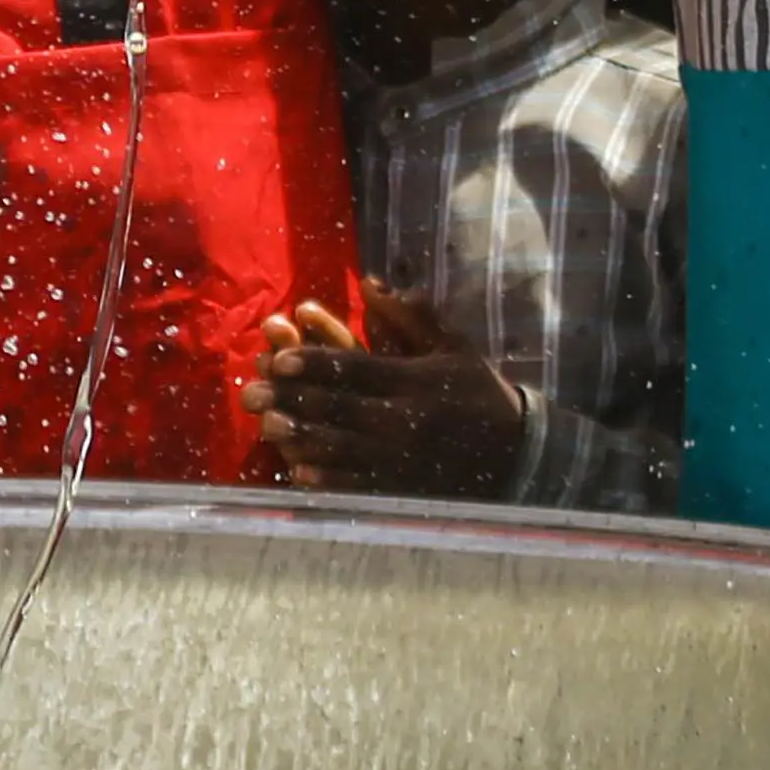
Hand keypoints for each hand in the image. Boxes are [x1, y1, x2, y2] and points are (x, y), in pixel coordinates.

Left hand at [242, 287, 526, 497]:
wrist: (520, 454)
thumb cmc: (479, 393)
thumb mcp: (453, 347)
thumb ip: (411, 315)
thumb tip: (369, 281)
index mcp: (414, 381)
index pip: (355, 368)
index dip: (314, 363)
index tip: (280, 356)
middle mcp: (404, 419)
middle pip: (338, 407)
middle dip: (291, 398)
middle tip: (249, 392)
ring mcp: (402, 459)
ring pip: (341, 446)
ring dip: (300, 436)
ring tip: (265, 426)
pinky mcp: (404, 488)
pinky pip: (359, 484)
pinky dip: (327, 478)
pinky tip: (298, 470)